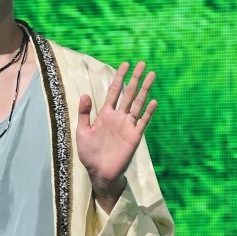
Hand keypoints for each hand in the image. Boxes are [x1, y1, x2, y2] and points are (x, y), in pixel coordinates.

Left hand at [76, 61, 156, 208]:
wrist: (99, 172)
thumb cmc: (89, 153)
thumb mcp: (82, 132)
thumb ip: (84, 114)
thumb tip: (86, 95)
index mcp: (105, 114)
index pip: (114, 91)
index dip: (119, 77)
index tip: (125, 64)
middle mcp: (118, 117)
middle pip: (129, 93)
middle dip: (135, 78)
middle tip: (143, 63)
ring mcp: (127, 126)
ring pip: (138, 103)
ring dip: (145, 90)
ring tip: (152, 75)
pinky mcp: (134, 136)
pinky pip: (143, 122)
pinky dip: (148, 112)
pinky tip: (154, 101)